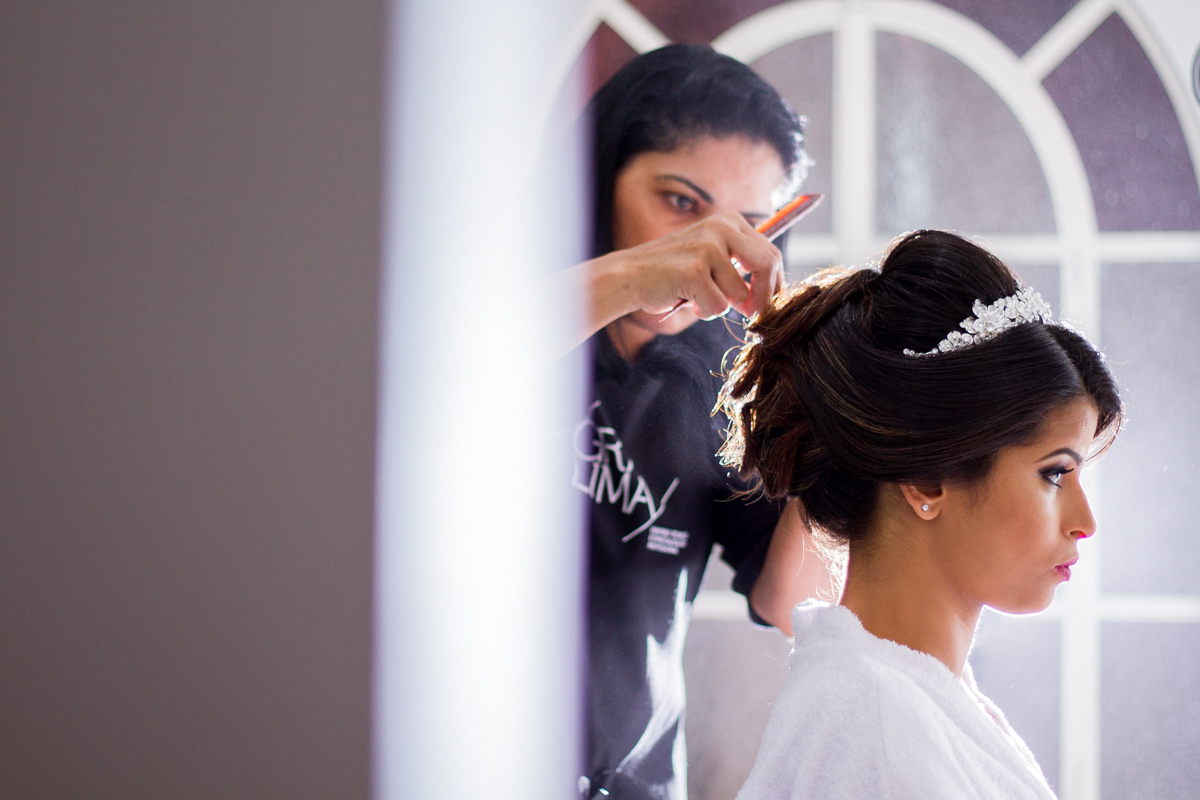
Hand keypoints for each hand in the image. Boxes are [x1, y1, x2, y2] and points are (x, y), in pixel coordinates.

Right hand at [603, 209, 783, 320]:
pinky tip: (686, 299)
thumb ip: (740, 261)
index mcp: (729, 220)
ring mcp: (708, 248)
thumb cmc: (671, 270)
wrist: (628, 275)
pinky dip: (705, 312)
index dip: (775, 284)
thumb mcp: (710, 253)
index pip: (770, 253)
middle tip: (753, 316)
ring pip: (740, 293)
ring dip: (722, 305)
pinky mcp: (695, 271)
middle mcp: (721, 228)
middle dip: (765, 298)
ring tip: (698, 297)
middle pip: (768, 266)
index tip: (768, 304)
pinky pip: (719, 306)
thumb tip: (776, 289)